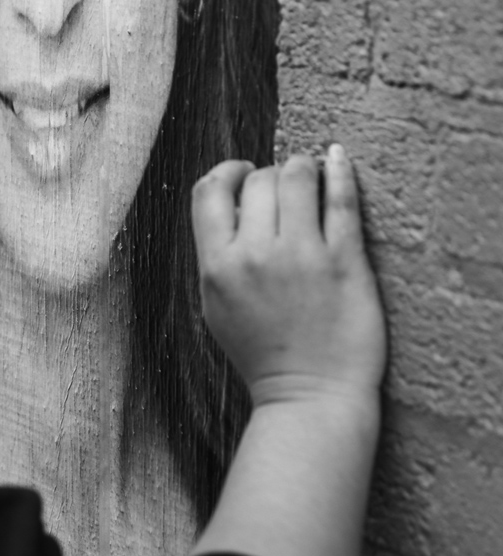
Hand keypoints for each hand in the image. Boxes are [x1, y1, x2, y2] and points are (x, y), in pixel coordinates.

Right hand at [191, 147, 386, 410]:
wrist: (310, 397)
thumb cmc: (263, 355)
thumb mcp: (216, 306)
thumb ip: (217, 256)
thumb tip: (232, 205)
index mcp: (217, 266)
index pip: (210, 190)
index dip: (228, 172)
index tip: (244, 175)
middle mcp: (256, 255)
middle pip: (258, 180)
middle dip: (271, 176)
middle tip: (286, 191)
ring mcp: (302, 256)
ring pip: (297, 176)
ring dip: (303, 170)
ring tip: (311, 181)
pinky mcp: (345, 261)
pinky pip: (341, 199)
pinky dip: (340, 171)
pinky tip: (338, 158)